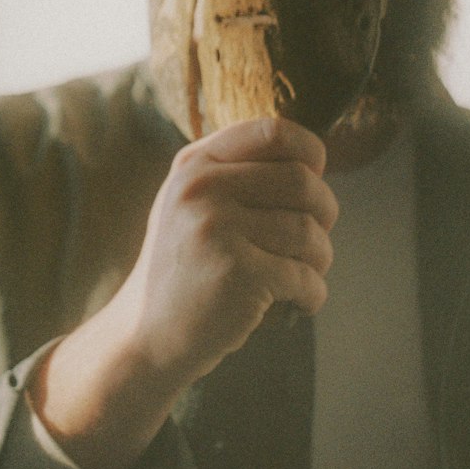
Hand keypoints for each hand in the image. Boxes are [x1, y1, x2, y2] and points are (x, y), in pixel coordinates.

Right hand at [116, 116, 336, 385]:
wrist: (144, 336)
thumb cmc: (186, 270)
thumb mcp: (192, 206)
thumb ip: (237, 175)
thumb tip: (314, 160)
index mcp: (194, 165)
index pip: (273, 131)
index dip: (310, 152)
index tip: (314, 179)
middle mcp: (201, 189)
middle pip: (302, 181)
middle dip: (325, 214)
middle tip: (314, 242)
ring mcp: (216, 229)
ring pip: (309, 232)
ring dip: (320, 260)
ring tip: (302, 276)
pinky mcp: (236, 274)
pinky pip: (305, 277)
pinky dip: (312, 294)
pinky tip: (298, 303)